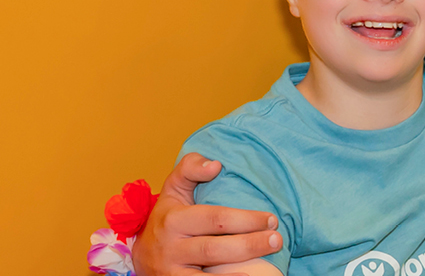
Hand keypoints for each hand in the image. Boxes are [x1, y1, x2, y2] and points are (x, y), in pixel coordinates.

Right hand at [133, 153, 282, 275]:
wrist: (141, 255)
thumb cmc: (168, 216)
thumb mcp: (173, 188)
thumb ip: (191, 168)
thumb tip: (216, 165)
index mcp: (174, 219)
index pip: (214, 219)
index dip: (245, 219)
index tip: (271, 219)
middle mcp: (171, 247)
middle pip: (215, 249)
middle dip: (250, 245)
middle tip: (277, 239)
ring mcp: (172, 272)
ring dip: (240, 271)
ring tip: (270, 263)